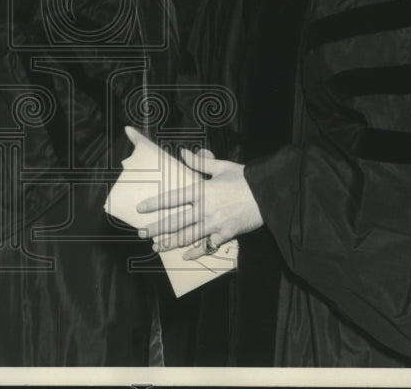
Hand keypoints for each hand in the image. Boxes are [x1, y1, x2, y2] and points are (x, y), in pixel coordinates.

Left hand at [135, 148, 263, 259]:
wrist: (269, 195)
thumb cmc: (245, 179)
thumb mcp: (222, 167)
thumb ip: (201, 162)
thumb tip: (184, 153)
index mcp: (202, 190)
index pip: (173, 198)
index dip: (155, 203)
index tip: (142, 208)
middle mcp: (205, 209)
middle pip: (176, 221)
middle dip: (157, 228)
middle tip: (143, 233)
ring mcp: (215, 224)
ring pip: (188, 236)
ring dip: (171, 242)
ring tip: (158, 246)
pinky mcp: (226, 234)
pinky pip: (207, 245)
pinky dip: (196, 252)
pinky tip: (185, 256)